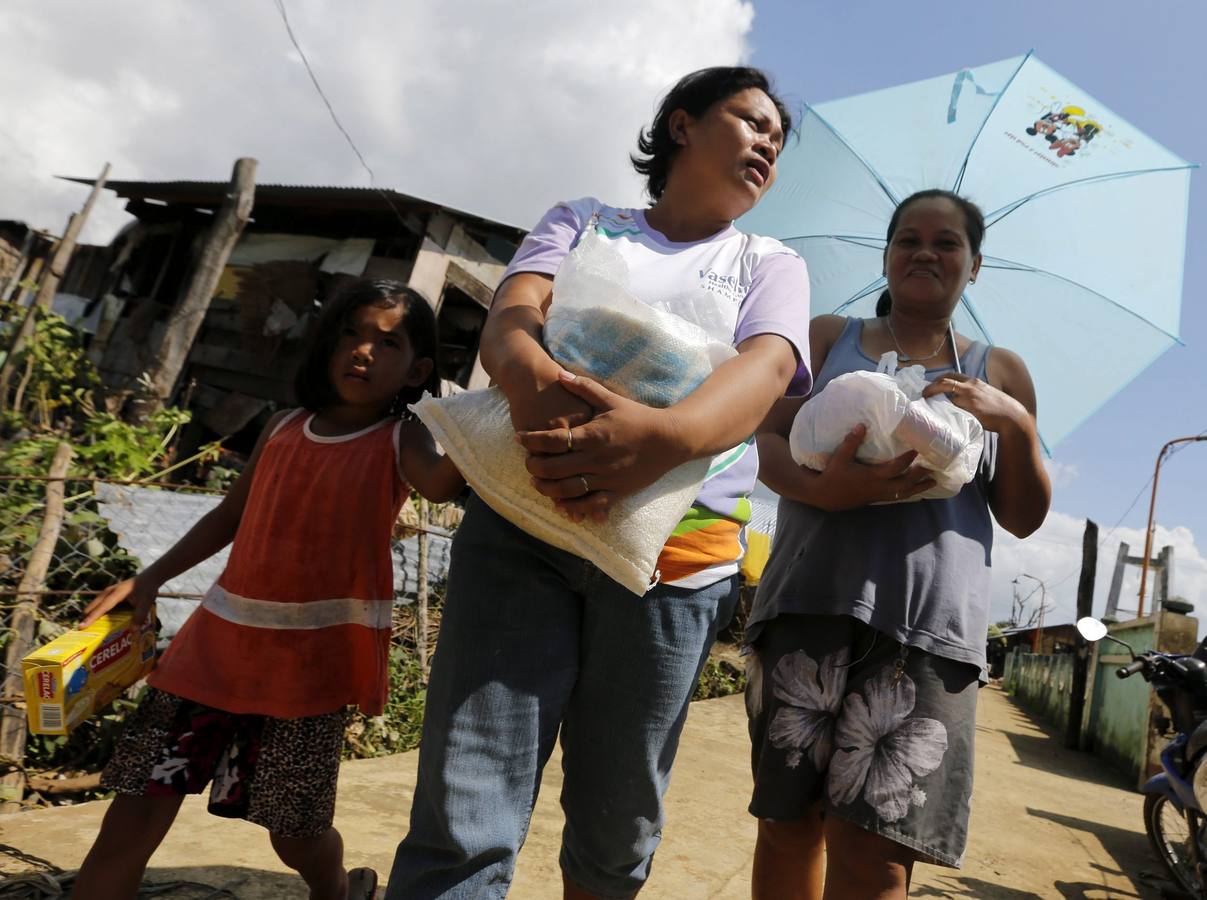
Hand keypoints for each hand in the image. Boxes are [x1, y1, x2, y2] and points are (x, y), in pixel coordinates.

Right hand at [80, 575, 157, 627]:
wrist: (149, 577)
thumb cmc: (147, 588)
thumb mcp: (146, 601)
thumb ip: (140, 615)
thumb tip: (133, 631)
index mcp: (116, 593)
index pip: (102, 608)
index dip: (91, 618)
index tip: (81, 627)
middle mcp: (109, 592)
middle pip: (94, 606)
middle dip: (86, 617)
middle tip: (79, 630)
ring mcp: (108, 592)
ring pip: (95, 604)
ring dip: (89, 614)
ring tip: (85, 626)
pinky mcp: (110, 593)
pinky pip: (99, 603)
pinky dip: (95, 610)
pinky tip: (96, 619)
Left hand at [516, 372, 683, 521]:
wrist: (670, 440)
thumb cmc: (639, 417)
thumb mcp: (612, 399)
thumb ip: (584, 387)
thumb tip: (559, 373)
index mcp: (594, 434)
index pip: (554, 439)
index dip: (532, 439)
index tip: (519, 438)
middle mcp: (597, 458)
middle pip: (555, 467)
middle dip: (534, 467)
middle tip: (527, 463)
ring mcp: (607, 477)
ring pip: (568, 489)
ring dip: (547, 488)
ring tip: (537, 483)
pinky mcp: (617, 492)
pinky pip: (590, 504)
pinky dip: (572, 506)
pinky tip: (559, 503)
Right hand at [809, 424, 935, 511]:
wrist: (825, 496)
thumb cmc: (833, 475)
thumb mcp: (840, 458)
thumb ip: (851, 442)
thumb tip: (862, 425)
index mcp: (871, 476)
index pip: (894, 468)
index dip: (907, 459)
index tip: (918, 449)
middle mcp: (878, 487)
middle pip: (905, 483)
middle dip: (920, 476)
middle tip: (934, 466)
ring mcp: (878, 494)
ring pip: (903, 493)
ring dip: (919, 488)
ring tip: (934, 482)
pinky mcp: (876, 498)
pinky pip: (897, 497)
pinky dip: (909, 493)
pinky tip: (916, 489)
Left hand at [922, 373, 1028, 433]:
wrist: (1012, 416)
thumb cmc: (998, 408)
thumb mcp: (985, 395)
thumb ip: (972, 394)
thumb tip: (957, 400)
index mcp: (974, 382)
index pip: (951, 375)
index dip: (938, 379)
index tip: (930, 385)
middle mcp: (970, 386)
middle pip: (944, 380)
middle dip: (931, 386)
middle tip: (923, 393)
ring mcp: (969, 396)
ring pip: (945, 390)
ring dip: (933, 394)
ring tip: (925, 401)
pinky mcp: (970, 407)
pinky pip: (952, 405)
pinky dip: (942, 407)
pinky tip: (936, 412)